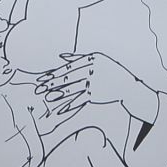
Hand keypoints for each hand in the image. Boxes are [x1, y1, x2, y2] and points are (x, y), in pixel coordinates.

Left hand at [37, 51, 155, 123]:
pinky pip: (80, 100)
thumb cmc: (111, 70)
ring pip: (71, 89)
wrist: (128, 86)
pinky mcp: (95, 95)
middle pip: (67, 78)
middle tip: (38, 88)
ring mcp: (92, 84)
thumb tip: (61, 57)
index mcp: (89, 60)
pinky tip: (61, 109)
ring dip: (58, 94)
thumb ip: (78, 57)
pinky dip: (70, 105)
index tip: (41, 77)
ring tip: (47, 97)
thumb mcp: (98, 59)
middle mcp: (90, 71)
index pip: (67, 67)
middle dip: (51, 83)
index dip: (53, 73)